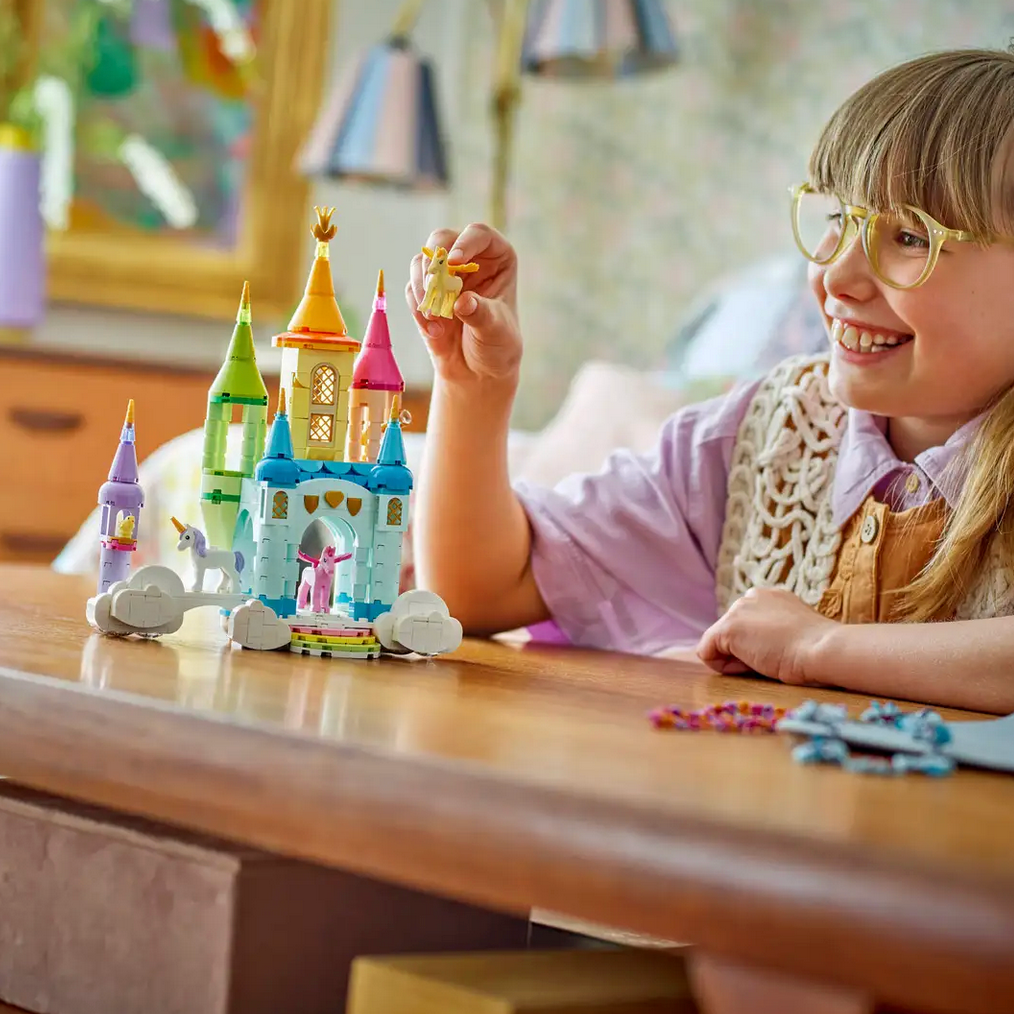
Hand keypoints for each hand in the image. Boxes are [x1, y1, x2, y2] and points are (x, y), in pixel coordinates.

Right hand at [407, 223, 521, 385]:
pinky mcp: (425, 292)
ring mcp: (444, 273)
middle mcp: (469, 259)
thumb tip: (462, 301)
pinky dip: (418, 309)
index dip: (464, 243)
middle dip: (433, 261)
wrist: (477, 371)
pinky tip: (435, 332)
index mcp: (497, 258)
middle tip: (431, 284)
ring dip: (422, 287)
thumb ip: (481, 315)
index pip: (479, 234)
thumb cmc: (497, 347)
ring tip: (434, 317)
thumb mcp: (496, 332)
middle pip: (442, 239)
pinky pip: (411, 290)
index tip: (453, 261)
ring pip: (422, 261)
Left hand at [696, 588, 837, 684]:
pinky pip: (706, 653)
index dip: (759, 648)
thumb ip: (773, 632)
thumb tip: (756, 648)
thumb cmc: (817, 648)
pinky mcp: (728, 627)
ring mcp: (738, 610)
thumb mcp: (794, 632)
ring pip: (719, 645)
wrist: (823, 649)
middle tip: (775, 657)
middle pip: (732, 636)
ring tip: (767, 659)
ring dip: (737, 661)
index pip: (748, 627)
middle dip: (745, 653)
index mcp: (770, 597)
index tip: (782, 651)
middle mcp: (751, 596)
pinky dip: (723, 666)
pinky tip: (751, 664)